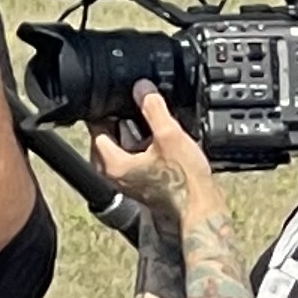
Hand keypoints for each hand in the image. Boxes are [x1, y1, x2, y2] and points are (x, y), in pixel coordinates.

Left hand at [89, 83, 223, 234]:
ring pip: (122, 149)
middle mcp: (114, 176)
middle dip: (122, 122)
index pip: (97, 131)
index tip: (118, 99)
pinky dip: (144, 148)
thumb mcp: (169, 135)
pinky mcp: (140, 184)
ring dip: (135, 135)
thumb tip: (141, 89)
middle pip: (109, 139)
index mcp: (112, 165)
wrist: (199, 208)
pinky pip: (135, 159)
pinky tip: (162, 142)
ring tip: (154, 125)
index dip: (107, 112)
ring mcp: (127, 181)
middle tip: (138, 110)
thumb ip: (153, 109)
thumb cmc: (184, 182)